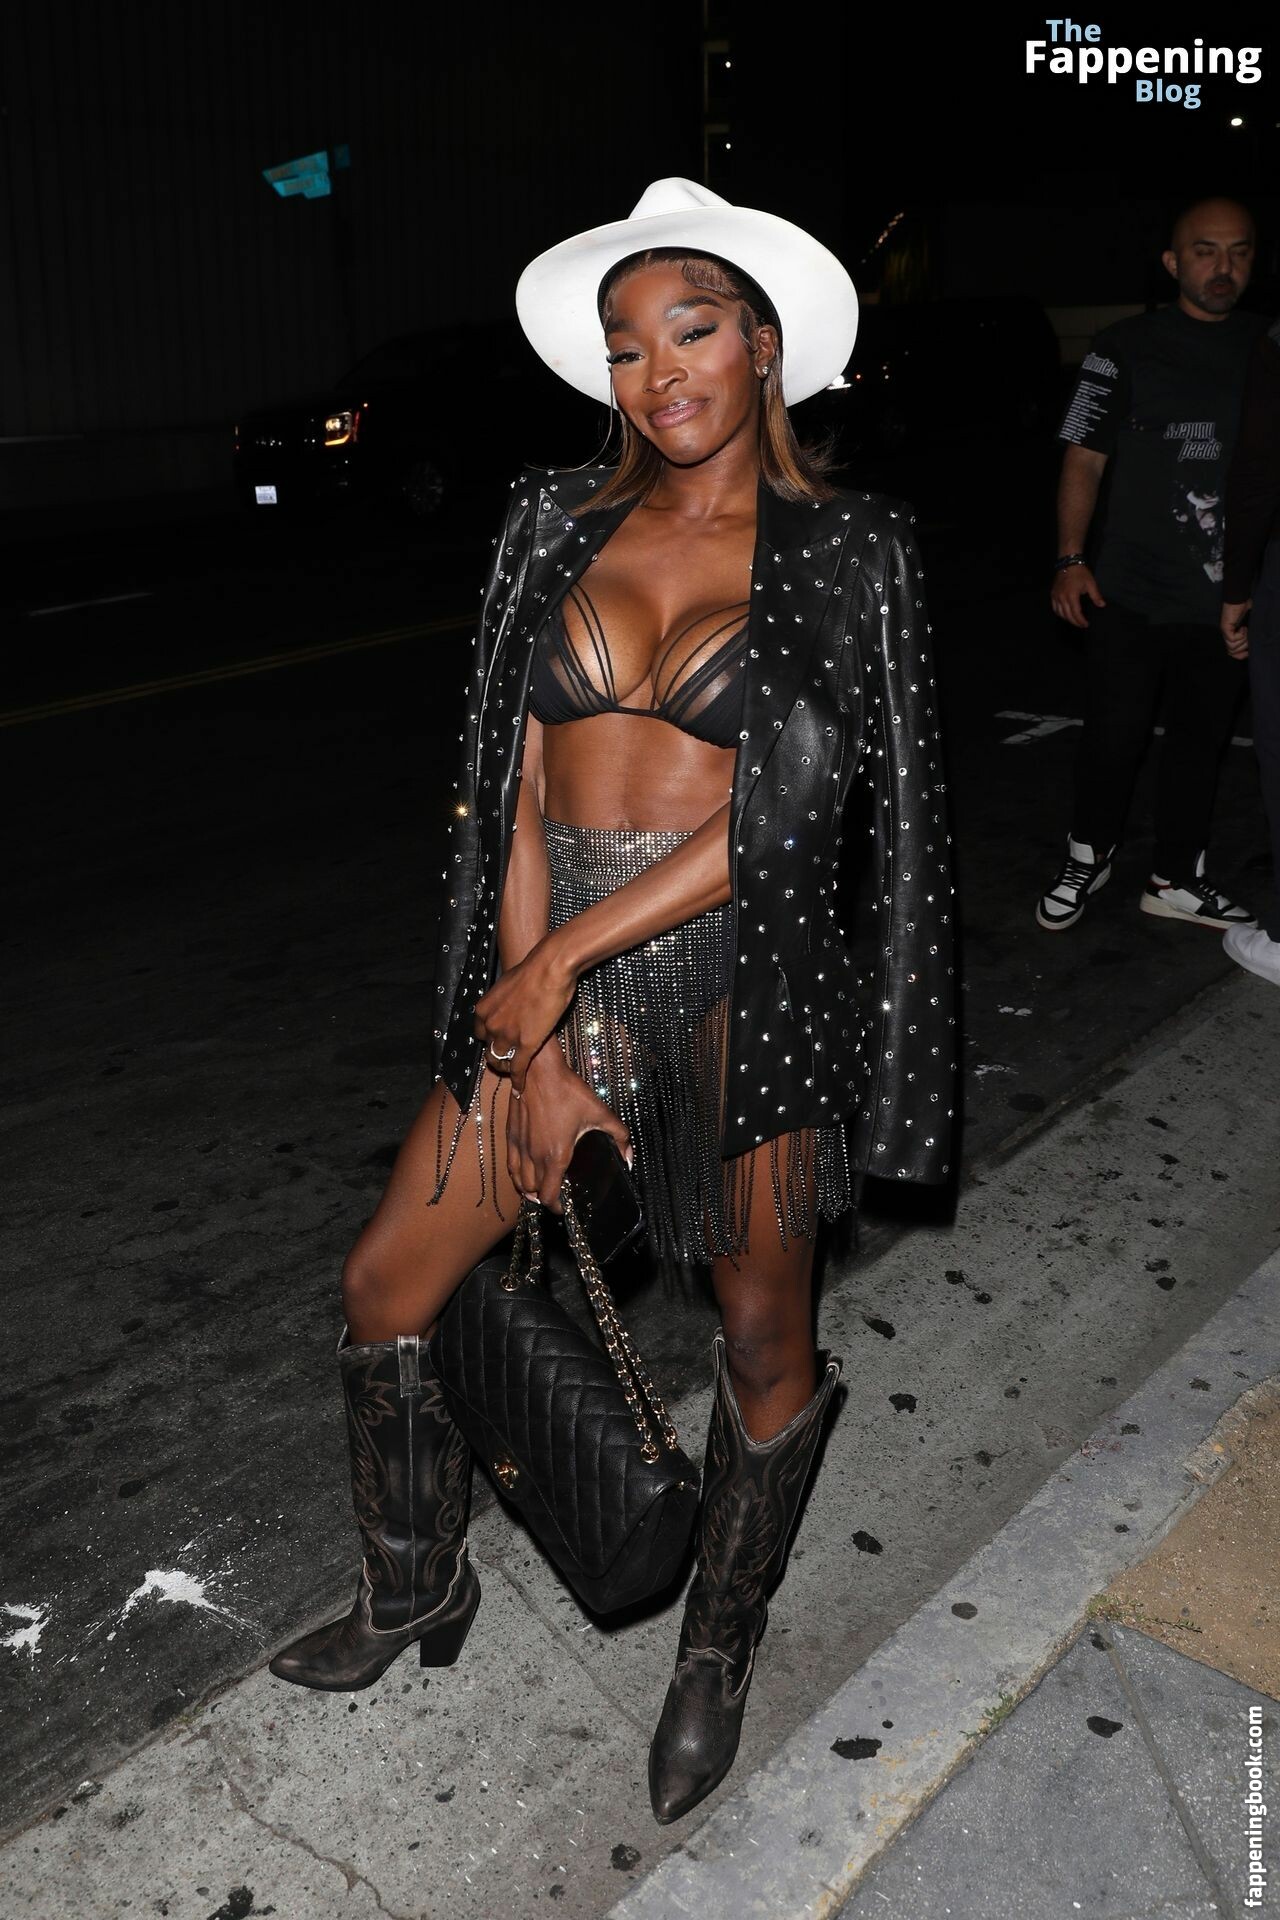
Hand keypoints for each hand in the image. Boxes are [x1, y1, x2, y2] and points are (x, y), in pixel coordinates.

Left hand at [473, 931, 576, 1093]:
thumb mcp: (508, 984)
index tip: (498, 1042)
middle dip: (497, 1055)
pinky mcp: (525, 1045)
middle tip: (507, 1059)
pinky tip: (520, 1088)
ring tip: (514, 1072)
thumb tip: (511, 1001)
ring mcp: (506, 1036)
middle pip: (489, 1049)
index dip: (490, 1040)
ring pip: (500, 1062)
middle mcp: (490, 1024)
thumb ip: (505, 999)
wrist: (549, 969)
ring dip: (506, 1068)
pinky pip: (518, 1069)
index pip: (480, 1034)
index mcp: (483, 1009)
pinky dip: (518, 1081)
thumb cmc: (534, 971)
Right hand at [506, 1044, 633, 1213]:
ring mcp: (520, 1147)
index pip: (549, 1197)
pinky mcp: (511, 1137)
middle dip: (546, 1198)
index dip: (558, 1207)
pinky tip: (526, 1172)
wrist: (539, 1071)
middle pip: (534, 1194)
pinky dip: (517, 1176)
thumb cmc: (569, 1091)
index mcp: (557, 1156)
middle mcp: (535, 1156)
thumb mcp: (601, 1112)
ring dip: (530, 1190)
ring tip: (542, 1187)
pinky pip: (510, 1167)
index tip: (566, 1204)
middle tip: (558, 1194)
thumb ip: (619, 1136)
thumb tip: (628, 1157)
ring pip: (520, 1183)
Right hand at [1051, 563, 1105, 627]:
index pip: (1076, 613)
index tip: (1086, 624)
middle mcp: (1062, 598)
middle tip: (1082, 625)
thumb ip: (1096, 596)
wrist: (1068, 563)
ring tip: (1074, 621)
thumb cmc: (1080, 573)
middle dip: (1075, 622)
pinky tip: (1065, 615)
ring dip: (1067, 619)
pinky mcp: (1053, 594)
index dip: (1081, 621)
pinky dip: (1059, 613)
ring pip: (1060, 613)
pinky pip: (1054, 608)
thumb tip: (1102, 605)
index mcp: (1072, 596)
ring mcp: (1056, 596)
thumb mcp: (1091, 583)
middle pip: (1067, 615)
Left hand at [1221, 598, 1250, 659]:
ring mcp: (1225, 632)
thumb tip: (1251, 646)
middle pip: (1232, 652)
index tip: (1248, 652)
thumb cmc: (1245, 609)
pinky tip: (1243, 628)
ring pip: (1232, 647)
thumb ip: (1248, 636)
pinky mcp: (1225, 628)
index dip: (1240, 655)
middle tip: (1248, 636)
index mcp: (1232, 636)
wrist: (1239, 599)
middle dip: (1244, 647)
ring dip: (1243, 640)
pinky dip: (1240, 635)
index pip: (1232, 653)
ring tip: (1245, 630)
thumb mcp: (1249, 625)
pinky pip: (1232, 639)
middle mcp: (1227, 636)